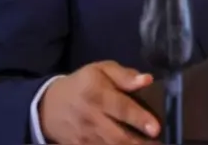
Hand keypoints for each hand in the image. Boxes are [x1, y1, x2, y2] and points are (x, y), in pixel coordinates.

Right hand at [39, 61, 159, 144]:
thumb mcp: (101, 70)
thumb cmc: (83, 84)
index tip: (156, 128)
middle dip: (139, 143)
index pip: (121, 108)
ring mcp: (83, 136)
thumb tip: (147, 79)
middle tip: (159, 144)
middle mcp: (90, 117)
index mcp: (96, 94)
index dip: (140, 119)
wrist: (48, 105)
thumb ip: (125, 75)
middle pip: (117, 135)